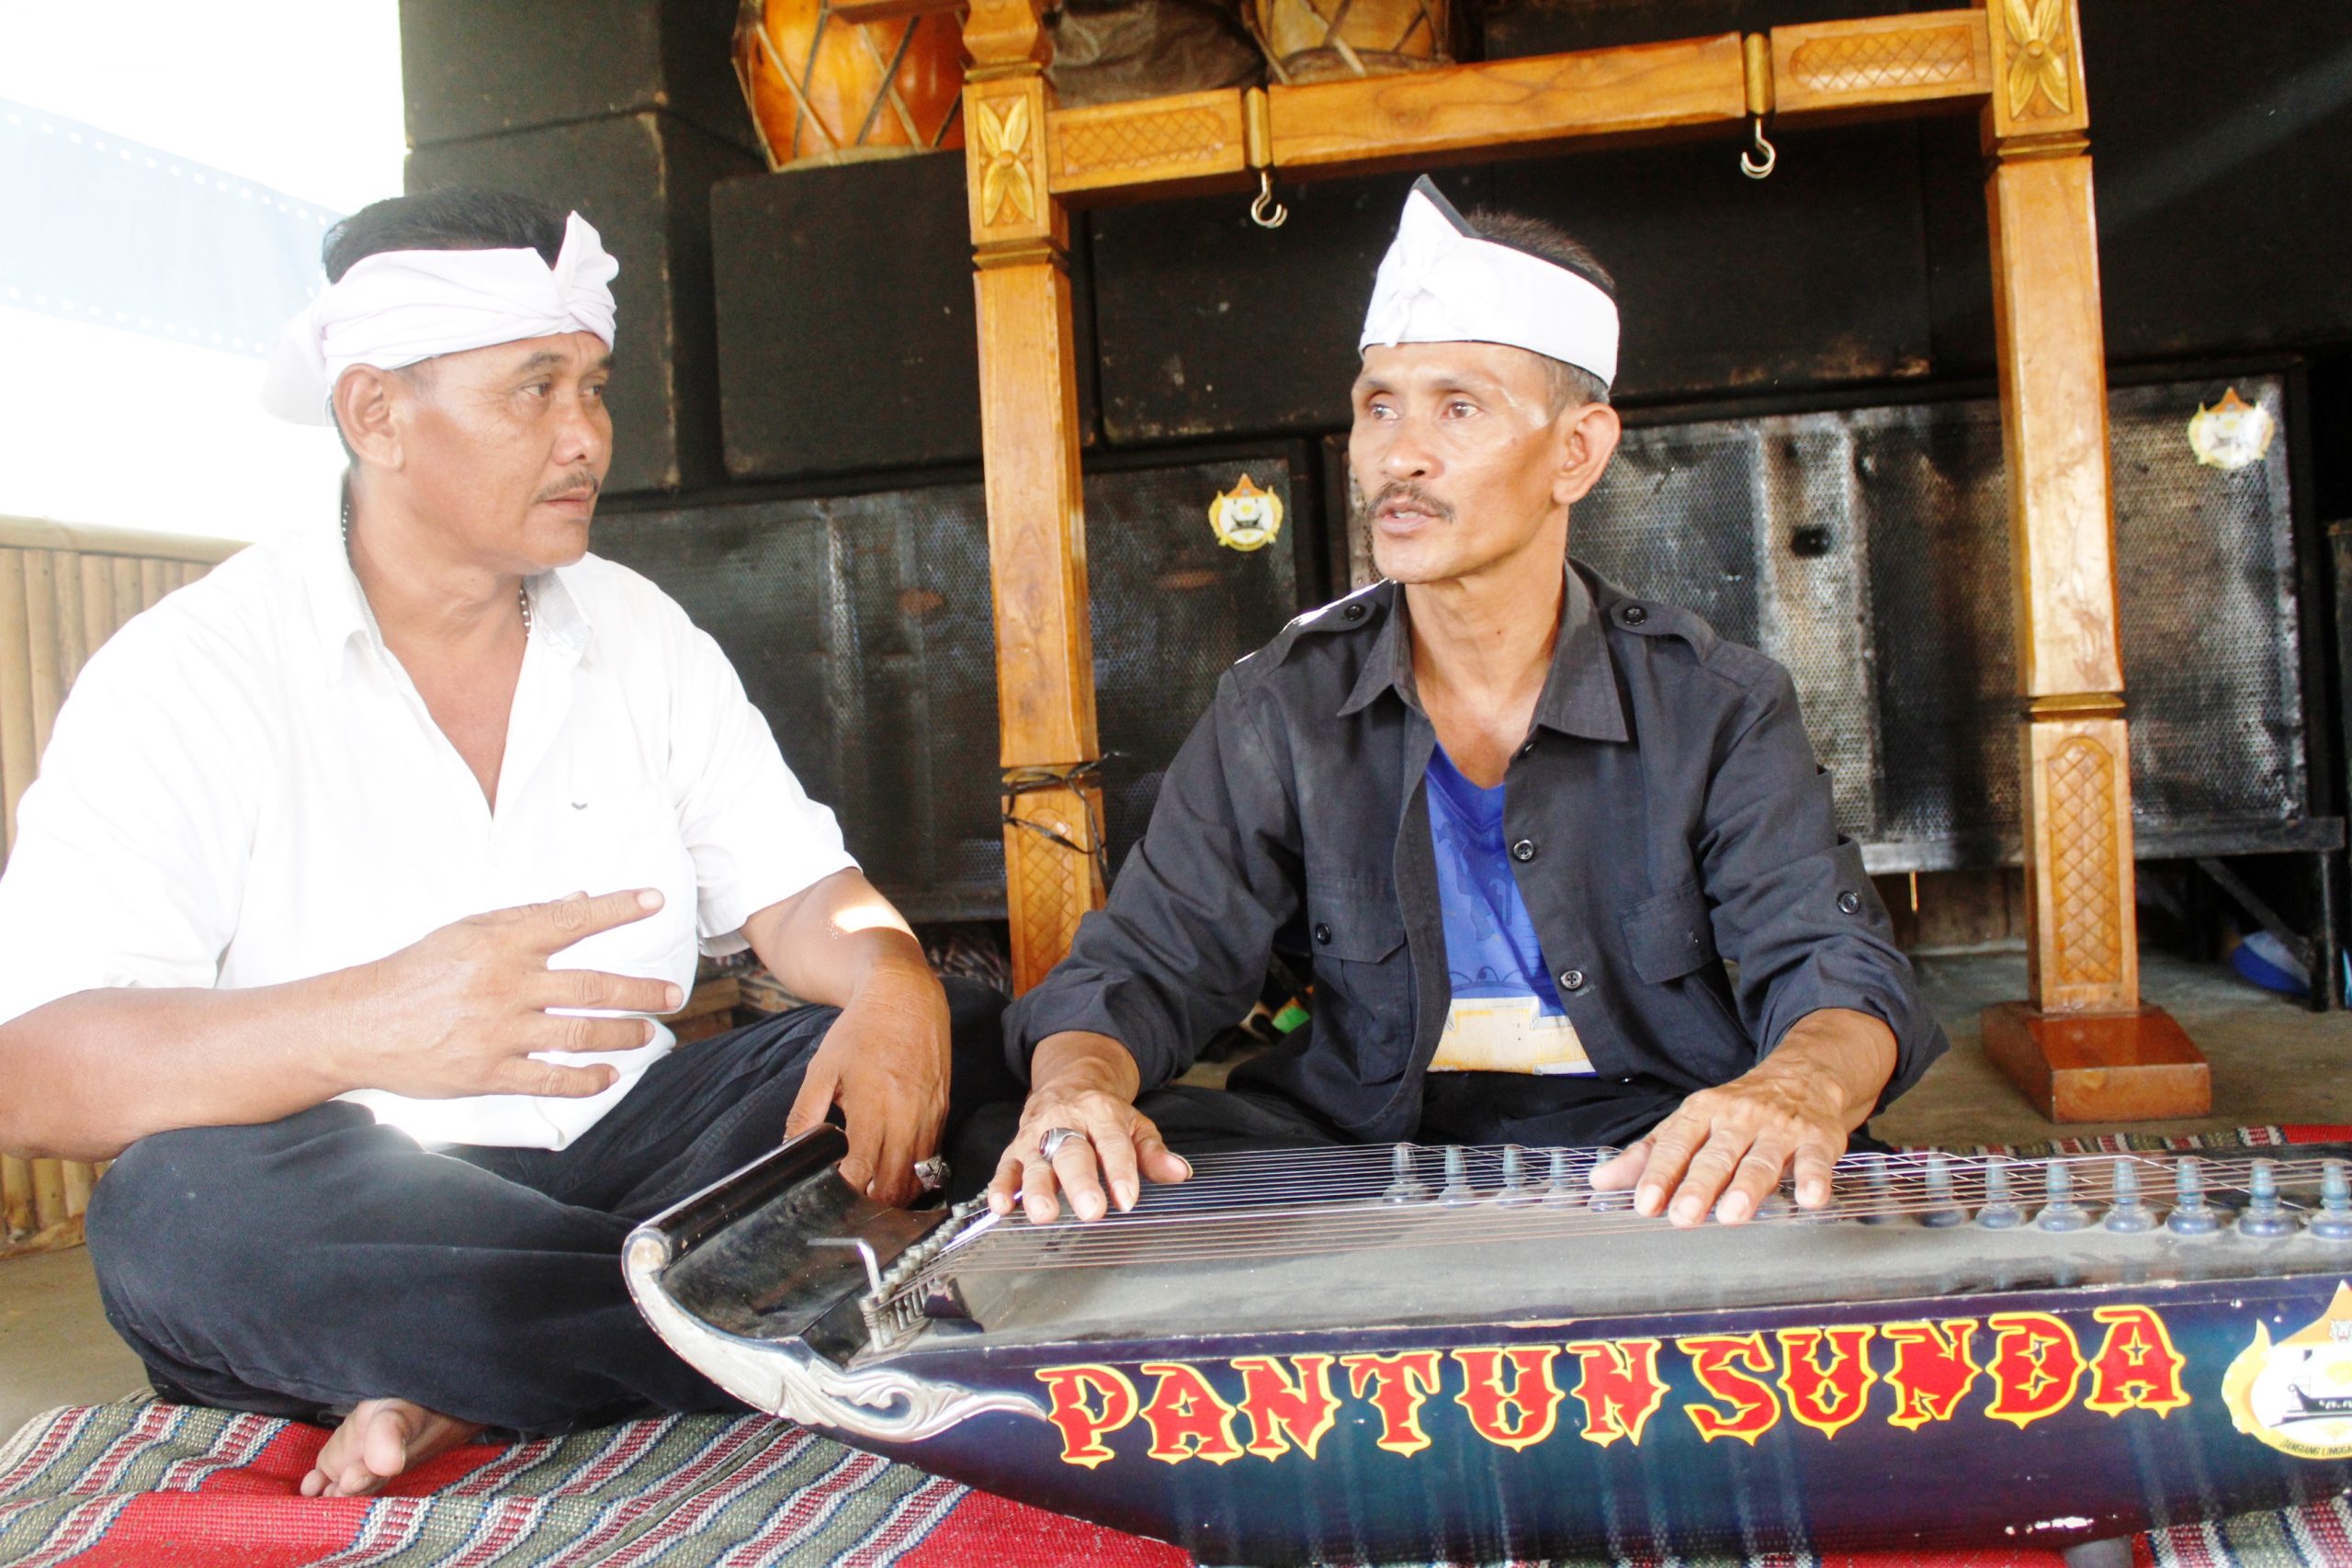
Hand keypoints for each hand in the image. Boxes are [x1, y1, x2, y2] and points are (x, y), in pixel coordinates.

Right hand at [351, 890, 680, 1099]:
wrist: (361, 1023)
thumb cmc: (416, 971)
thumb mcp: (468, 931)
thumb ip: (526, 917)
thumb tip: (578, 897)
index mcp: (502, 943)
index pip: (573, 919)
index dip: (618, 908)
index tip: (655, 900)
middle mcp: (507, 985)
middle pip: (592, 986)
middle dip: (640, 991)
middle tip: (671, 994)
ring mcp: (500, 1032)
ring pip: (580, 1033)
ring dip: (623, 1034)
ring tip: (649, 1034)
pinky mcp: (489, 1073)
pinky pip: (550, 1081)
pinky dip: (586, 1080)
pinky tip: (609, 1076)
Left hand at [785, 963, 948, 1206]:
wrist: (906, 997)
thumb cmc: (860, 1031)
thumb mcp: (822, 1069)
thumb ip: (805, 1113)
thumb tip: (790, 1149)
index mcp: (872, 1107)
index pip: (861, 1172)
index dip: (843, 1190)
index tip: (829, 1189)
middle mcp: (906, 1117)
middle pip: (894, 1186)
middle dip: (871, 1203)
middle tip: (851, 1200)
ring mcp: (930, 1116)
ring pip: (919, 1178)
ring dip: (896, 1192)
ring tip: (873, 1191)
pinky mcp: (943, 1111)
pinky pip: (932, 1157)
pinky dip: (915, 1171)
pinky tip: (895, 1168)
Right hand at [986, 1032, 1191, 1223]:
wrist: (1067, 1083)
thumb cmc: (1104, 1114)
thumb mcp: (1135, 1125)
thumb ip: (1153, 1152)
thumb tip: (1179, 1172)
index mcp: (1100, 1114)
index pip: (1112, 1143)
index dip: (1120, 1172)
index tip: (1127, 1200)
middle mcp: (1065, 1123)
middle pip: (1071, 1153)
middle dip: (1080, 1183)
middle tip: (1091, 1210)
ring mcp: (1036, 1137)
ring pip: (1036, 1163)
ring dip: (1038, 1190)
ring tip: (1044, 1214)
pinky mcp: (1014, 1150)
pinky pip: (1005, 1168)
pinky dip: (1001, 1187)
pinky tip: (1001, 1206)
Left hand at [1589, 1007, 1895, 1226]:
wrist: (1803, 1076)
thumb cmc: (1735, 1113)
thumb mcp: (1689, 1125)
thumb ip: (1647, 1156)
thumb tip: (1600, 1182)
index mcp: (1701, 1113)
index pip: (1675, 1143)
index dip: (1659, 1173)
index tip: (1644, 1203)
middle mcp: (1738, 1118)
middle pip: (1716, 1155)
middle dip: (1699, 1185)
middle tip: (1683, 1217)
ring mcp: (1779, 1129)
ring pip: (1761, 1160)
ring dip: (1748, 1188)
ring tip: (1733, 1215)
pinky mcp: (1817, 1139)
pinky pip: (1816, 1160)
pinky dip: (1815, 1179)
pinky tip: (1811, 1199)